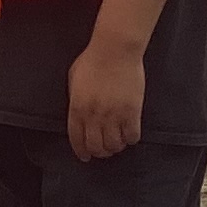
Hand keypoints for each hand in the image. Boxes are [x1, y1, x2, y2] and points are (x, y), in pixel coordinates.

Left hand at [67, 41, 145, 161]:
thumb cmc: (94, 60)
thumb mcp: (74, 79)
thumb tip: (79, 112)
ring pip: (114, 145)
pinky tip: (130, 135)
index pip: (77, 139)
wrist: (115, 50)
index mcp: (77, 108)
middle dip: (99, 152)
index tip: (85, 156)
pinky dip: (130, 139)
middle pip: (96, 146)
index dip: (81, 151)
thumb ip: (75, 98)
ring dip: (115, 147)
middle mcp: (94, 116)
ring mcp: (113, 115)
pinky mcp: (131, 112)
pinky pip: (131, 136)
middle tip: (104, 150)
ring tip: (117, 142)